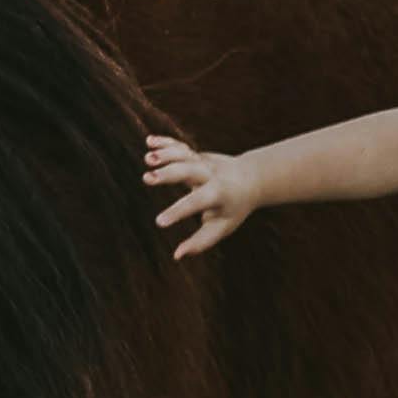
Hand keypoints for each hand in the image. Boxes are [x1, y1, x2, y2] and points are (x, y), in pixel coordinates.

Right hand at [140, 133, 256, 259]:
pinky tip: (149, 141)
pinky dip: (166, 142)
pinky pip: (180, 146)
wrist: (250, 179)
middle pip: (190, 170)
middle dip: (169, 173)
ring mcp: (204, 161)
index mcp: (219, 194)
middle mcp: (211, 175)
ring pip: (185, 154)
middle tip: (147, 178)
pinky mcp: (196, 155)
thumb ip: (201, 242)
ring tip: (148, 159)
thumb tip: (177, 256)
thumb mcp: (223, 227)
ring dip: (166, 154)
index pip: (197, 202)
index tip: (159, 222)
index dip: (178, 211)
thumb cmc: (233, 208)